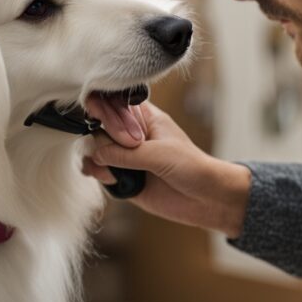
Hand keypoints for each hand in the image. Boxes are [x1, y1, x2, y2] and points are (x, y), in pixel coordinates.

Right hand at [83, 100, 251, 237]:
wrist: (206, 198)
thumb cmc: (192, 167)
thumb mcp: (159, 154)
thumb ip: (125, 153)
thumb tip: (96, 154)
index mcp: (144, 117)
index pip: (113, 103)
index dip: (103, 109)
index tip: (99, 120)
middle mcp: (131, 134)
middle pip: (99, 127)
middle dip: (100, 140)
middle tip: (114, 153)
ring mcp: (126, 155)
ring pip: (96, 149)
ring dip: (95, 159)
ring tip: (109, 172)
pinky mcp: (123, 176)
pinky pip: (99, 170)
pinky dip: (96, 173)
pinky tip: (107, 178)